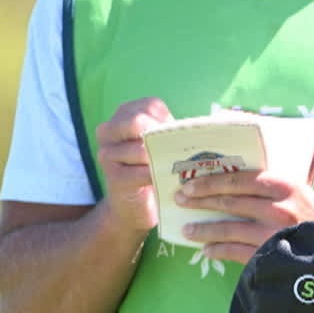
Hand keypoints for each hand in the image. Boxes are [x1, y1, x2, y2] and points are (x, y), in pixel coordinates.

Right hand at [94, 97, 174, 235]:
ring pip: (141, 149)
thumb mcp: (159, 144)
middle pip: (138, 121)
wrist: (133, 207)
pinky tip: (167, 181)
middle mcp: (108, 131)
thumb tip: (207, 123)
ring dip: (163, 160)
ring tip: (176, 168)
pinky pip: (142, 173)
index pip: (150, 105)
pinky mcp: (114, 179)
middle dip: (161, 136)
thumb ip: (171, 130)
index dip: (168, 120)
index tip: (175, 136)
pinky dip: (158, 177)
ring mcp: (107, 155)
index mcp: (122, 115)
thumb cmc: (152, 168)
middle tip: (174, 151)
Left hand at [175, 170, 313, 264]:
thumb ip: (269, 185)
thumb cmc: (313, 217)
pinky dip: (218, 250)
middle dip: (200, 201)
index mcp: (284, 185)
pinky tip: (207, 251)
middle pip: (230, 201)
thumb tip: (229, 180)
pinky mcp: (271, 255)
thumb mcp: (297, 192)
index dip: (210, 182)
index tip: (190, 184)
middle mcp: (278, 207)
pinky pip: (237, 252)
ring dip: (204, 230)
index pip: (239, 179)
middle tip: (180, 201)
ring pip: (229, 228)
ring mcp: (274, 233)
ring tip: (187, 231)